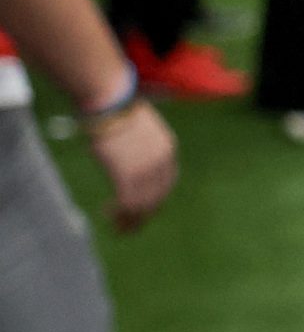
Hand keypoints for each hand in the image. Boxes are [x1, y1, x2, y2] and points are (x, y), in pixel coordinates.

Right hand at [87, 102, 177, 229]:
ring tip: (119, 227)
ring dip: (130, 219)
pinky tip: (108, 212)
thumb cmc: (120, 112)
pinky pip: (127, 203)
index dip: (156, 198)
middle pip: (157, 197)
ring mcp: (145, 169)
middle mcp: (161, 162)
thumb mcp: (142, 130)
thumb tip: (131, 158)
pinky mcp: (126, 174)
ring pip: (142, 204)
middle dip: (144, 215)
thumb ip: (143, 148)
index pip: (167, 182)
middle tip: (130, 226)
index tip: (146, 208)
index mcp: (168, 150)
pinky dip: (119, 213)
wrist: (112, 103)